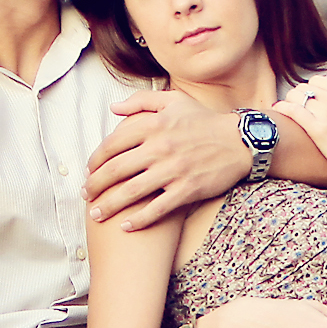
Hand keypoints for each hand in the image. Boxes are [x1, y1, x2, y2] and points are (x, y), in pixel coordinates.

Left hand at [86, 90, 246, 229]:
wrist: (240, 141)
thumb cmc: (205, 120)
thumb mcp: (174, 101)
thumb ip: (142, 101)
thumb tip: (114, 108)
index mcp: (152, 125)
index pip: (112, 145)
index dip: (95, 160)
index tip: (89, 171)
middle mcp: (159, 148)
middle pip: (115, 171)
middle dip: (94, 186)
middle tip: (86, 195)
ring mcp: (172, 170)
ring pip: (131, 192)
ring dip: (109, 206)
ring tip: (96, 214)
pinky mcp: (187, 190)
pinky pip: (156, 209)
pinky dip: (138, 220)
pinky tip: (126, 226)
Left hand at [275, 78, 326, 192]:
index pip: (320, 80)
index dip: (313, 90)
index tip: (310, 99)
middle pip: (306, 86)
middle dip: (300, 94)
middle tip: (298, 105)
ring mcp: (325, 112)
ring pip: (296, 95)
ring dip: (290, 100)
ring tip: (288, 108)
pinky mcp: (317, 129)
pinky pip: (293, 110)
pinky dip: (282, 107)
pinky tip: (277, 109)